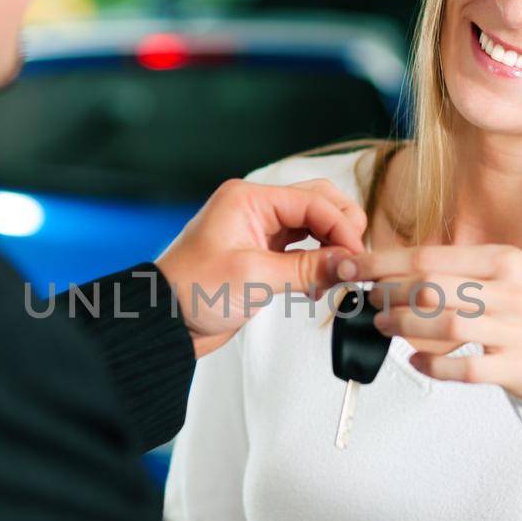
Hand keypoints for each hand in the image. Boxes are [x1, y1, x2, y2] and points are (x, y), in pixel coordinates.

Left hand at [157, 178, 366, 358]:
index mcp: (249, 199)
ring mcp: (259, 232)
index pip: (313, 201)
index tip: (357, 256)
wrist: (164, 321)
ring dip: (330, 250)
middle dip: (340, 231)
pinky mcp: (261, 256)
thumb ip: (307, 269)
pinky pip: (301, 251)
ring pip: (312, 228)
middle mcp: (255, 210)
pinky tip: (319, 286)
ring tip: (337, 277)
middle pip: (317, 206)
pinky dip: (316, 265)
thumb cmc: (191, 290)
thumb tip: (348, 263)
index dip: (341, 227)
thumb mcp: (254, 278)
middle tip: (354, 260)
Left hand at [338, 243, 521, 399]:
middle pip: (433, 288)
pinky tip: (417, 361)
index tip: (351, 266)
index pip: (430, 257)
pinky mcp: (517, 366)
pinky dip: (434, 365)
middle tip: (368, 300)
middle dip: (389, 294)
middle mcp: (511, 291)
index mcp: (503, 260)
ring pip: (446, 326)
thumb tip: (389, 270)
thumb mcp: (501, 276)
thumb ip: (455, 271)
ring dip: (405, 327)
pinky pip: (466, 368)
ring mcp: (516, 330)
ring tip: (385, 326)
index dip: (383, 263)